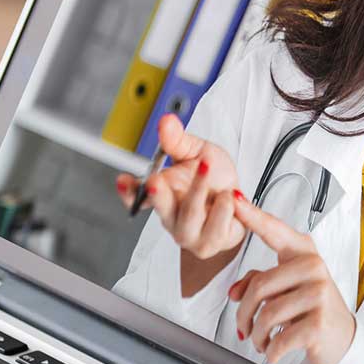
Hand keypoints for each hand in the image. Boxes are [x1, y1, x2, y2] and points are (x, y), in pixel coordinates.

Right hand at [113, 114, 244, 261]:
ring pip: (189, 216)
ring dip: (198, 191)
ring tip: (208, 168)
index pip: (137, 197)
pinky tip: (228, 196)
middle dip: (157, 195)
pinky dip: (224, 208)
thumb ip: (179, 140)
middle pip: (160, 209)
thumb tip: (166, 122)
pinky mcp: (210, 242)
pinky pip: (216, 227)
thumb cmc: (215, 179)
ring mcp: (189, 233)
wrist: (239, 202)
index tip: (123, 180)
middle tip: (155, 181)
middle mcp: (171, 217)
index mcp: (162, 195)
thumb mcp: (198, 152)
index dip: (127, 191)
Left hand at [224, 194, 356, 363]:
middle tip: (244, 328)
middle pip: (259, 286)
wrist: (341, 340)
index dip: (252, 215)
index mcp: (303, 253)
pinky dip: (270, 350)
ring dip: (256, 335)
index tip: (234, 200)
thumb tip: (234, 293)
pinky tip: (273, 351)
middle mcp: (313, 268)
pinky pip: (280, 337)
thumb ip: (258, 283)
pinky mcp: (320, 322)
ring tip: (259, 341)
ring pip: (267, 314)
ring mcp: (319, 294)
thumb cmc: (310, 309)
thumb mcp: (286, 290)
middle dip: (244, 314)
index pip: (274, 231)